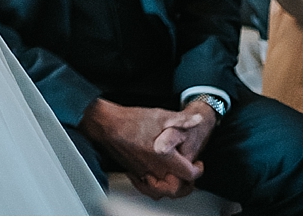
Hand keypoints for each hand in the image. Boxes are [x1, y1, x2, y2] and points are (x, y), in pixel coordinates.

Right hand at [80, 99, 205, 198]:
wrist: (108, 125)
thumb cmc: (132, 121)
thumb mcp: (160, 115)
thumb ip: (182, 120)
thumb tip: (198, 120)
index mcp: (166, 157)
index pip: (190, 174)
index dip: (198, 170)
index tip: (198, 163)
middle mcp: (156, 170)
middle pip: (178, 188)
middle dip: (187, 184)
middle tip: (190, 175)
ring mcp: (145, 174)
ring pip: (164, 191)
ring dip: (173, 188)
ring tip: (177, 178)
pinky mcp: (135, 173)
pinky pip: (149, 189)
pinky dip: (156, 188)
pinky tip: (157, 179)